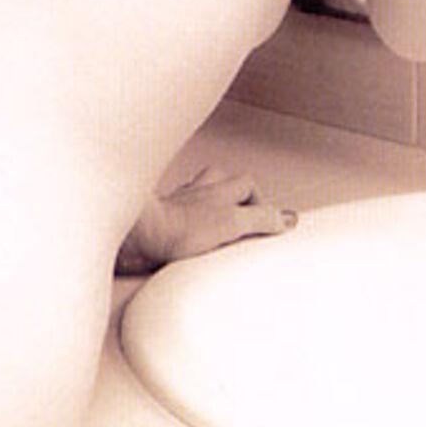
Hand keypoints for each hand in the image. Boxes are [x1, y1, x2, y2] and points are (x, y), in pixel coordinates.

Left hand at [115, 165, 295, 276]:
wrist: (137, 239)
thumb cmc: (178, 228)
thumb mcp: (231, 222)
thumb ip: (261, 219)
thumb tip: (288, 219)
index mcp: (217, 190)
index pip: (246, 184)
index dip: (260, 202)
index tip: (270, 223)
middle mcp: (197, 194)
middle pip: (220, 182)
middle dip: (233, 197)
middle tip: (242, 220)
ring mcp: (176, 207)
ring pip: (195, 198)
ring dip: (207, 209)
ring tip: (217, 231)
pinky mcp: (159, 225)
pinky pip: (176, 220)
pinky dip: (184, 228)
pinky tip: (187, 244)